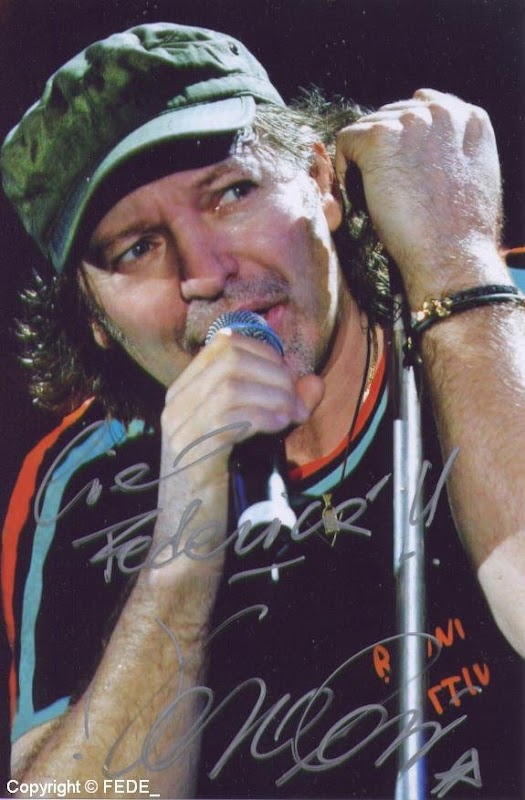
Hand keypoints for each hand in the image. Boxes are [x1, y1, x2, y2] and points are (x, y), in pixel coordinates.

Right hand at [159, 330, 323, 493]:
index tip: (289, 379)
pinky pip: (229, 419)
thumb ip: (281, 405)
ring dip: (273, 397)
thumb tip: (313, 382)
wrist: (190, 534)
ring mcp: (180, 428)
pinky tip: (279, 427)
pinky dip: (261, 417)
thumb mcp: (254, 435)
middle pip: (230, 359)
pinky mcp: (192, 454)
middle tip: (297, 404)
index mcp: (186, 391)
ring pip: (231, 386)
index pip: (225, 344)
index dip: (265, 353)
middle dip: (274, 375)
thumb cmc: (223, 482)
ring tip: (293, 417)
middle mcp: (176, 403)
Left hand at [335, 89, 504, 302]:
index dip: (404, 142)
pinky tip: (360, 197)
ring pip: (367, 128)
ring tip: (377, 199)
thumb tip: (423, 147)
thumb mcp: (473, 179)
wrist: (452, 257)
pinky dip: (345, 170)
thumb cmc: (460, 234)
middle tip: (387, 192)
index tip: (401, 173)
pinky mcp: (381, 138)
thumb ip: (453, 152)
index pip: (422, 107)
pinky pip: (345, 141)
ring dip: (363, 162)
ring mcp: (411, 122)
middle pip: (391, 115)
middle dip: (383, 150)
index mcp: (470, 119)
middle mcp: (443, 112)